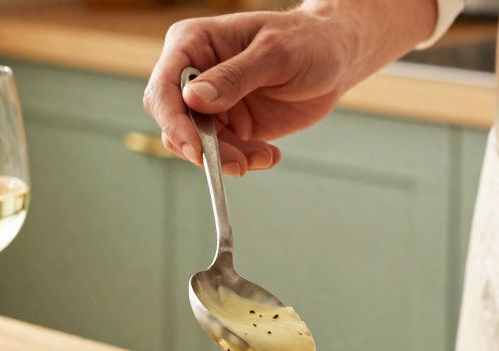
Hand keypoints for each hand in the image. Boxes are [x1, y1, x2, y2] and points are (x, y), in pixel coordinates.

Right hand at [143, 9, 356, 175]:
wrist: (334, 57)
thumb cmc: (306, 41)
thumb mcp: (274, 54)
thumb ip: (234, 77)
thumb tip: (193, 99)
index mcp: (193, 43)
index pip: (164, 87)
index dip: (173, 121)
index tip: (196, 149)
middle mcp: (195, 74)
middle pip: (174, 122)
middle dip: (203, 148)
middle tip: (239, 163)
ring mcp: (211, 103)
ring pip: (199, 144)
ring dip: (228, 159)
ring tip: (264, 156)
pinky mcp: (231, 125)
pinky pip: (224, 153)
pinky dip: (245, 160)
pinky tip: (270, 154)